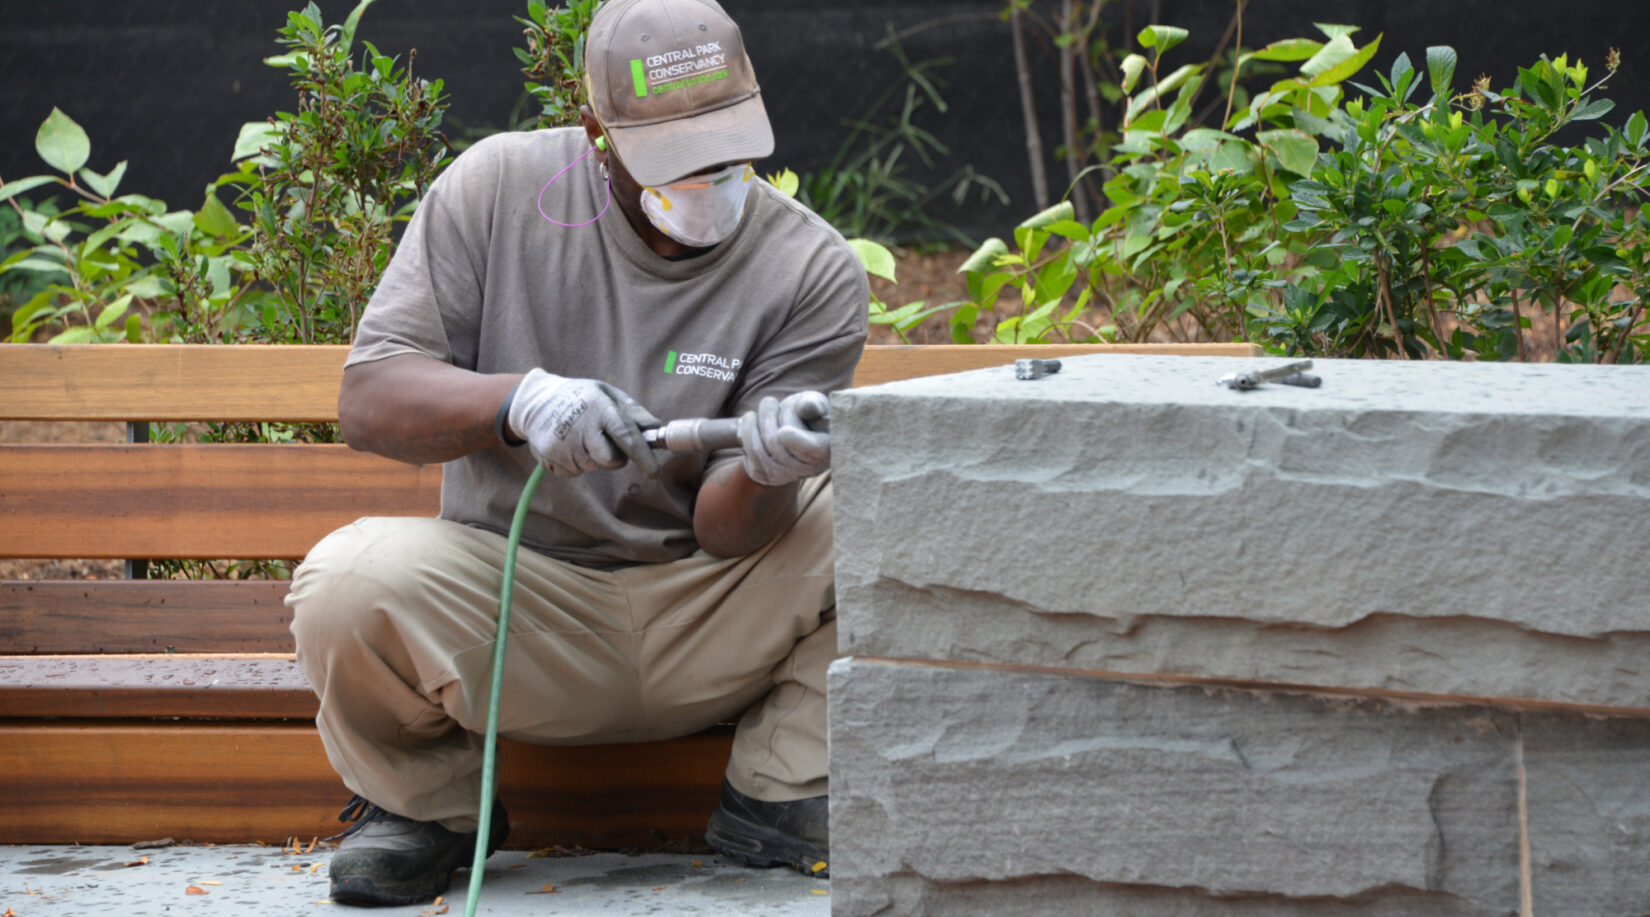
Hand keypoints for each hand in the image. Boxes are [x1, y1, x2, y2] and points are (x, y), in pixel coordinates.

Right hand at [508, 369, 660, 477]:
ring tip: (580, 436)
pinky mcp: (549, 456)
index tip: (653, 472)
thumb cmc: (581, 397)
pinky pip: (574, 472)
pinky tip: (567, 444)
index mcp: (600, 408)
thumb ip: (633, 412)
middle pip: (610, 460)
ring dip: (592, 457)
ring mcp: (562, 443)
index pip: (626, 435)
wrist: (535, 401)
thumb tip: (657, 429)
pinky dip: (575, 462)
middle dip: (614, 457)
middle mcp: (581, 426)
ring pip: (592, 467)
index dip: (642, 456)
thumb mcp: (607, 394)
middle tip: (605, 441)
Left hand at [737, 390, 829, 485]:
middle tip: (773, 402)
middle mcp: (812, 467)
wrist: (793, 436)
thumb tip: (806, 406)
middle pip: (782, 440)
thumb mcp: (817, 405)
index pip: (816, 449)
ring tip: (766, 405)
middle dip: (775, 413)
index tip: (782, 433)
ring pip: (765, 444)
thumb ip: (815, 403)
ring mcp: (788, 475)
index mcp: (830, 448)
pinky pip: (752, 450)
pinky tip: (752, 418)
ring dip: (761, 417)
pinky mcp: (767, 475)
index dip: (799, 442)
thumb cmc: (808, 416)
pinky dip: (748, 428)